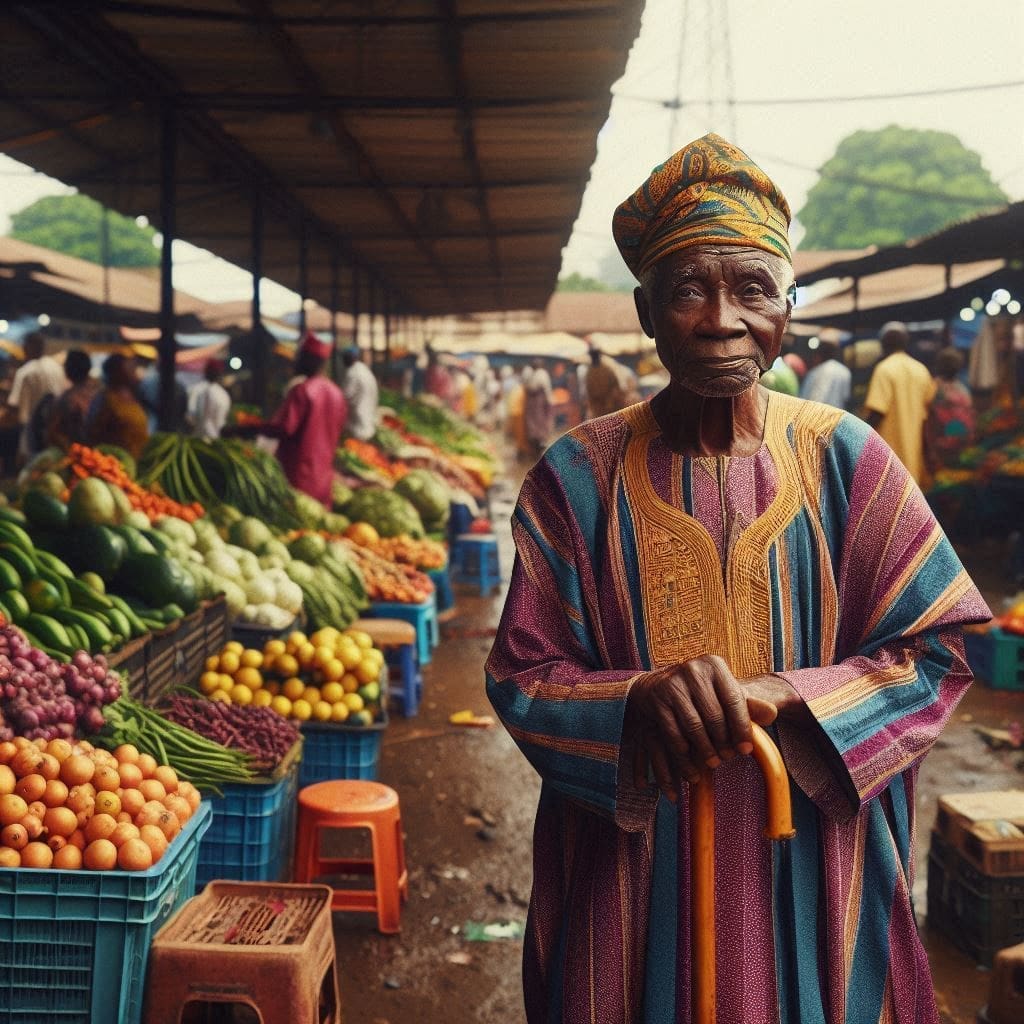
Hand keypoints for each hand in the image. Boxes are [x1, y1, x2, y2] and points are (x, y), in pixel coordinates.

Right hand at [624, 655, 780, 801]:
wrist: (657, 685)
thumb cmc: (700, 692)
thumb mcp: (723, 693)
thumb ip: (747, 704)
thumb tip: (772, 714)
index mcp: (714, 665)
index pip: (734, 700)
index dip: (741, 728)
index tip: (746, 750)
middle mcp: (693, 669)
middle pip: (714, 715)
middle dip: (723, 742)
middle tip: (727, 759)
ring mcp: (672, 683)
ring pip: (694, 726)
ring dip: (704, 750)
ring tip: (712, 763)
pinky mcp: (657, 698)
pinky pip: (673, 731)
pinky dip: (683, 750)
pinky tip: (690, 760)